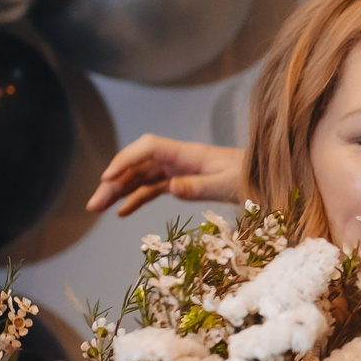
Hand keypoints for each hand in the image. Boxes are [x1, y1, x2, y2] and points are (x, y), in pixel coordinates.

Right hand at [88, 135, 246, 216]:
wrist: (267, 178)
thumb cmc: (251, 178)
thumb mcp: (228, 185)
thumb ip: (200, 186)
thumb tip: (171, 187)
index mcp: (187, 154)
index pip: (148, 148)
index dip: (125, 159)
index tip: (108, 176)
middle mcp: (177, 159)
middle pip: (137, 165)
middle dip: (112, 181)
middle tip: (93, 204)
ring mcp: (177, 171)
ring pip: (140, 178)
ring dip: (118, 192)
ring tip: (97, 209)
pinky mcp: (181, 182)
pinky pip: (152, 189)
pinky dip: (136, 199)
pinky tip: (121, 212)